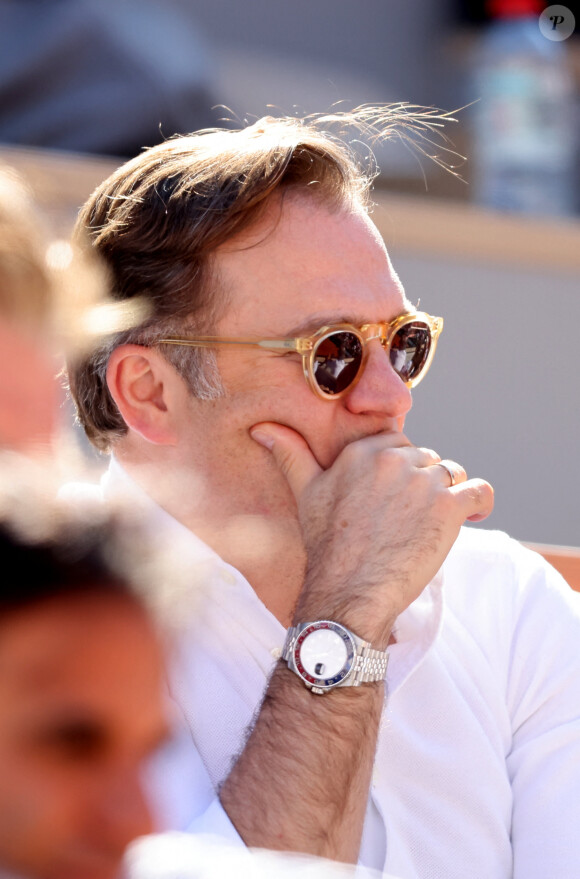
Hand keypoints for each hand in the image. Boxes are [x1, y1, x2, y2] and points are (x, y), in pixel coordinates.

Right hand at [251, 425, 493, 645]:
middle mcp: (392, 459)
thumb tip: (262, 428)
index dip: (398, 472)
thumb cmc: (326, 547)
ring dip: (447, 495)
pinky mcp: (448, 507)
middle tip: (407, 520)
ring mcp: (422, 482)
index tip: (392, 500)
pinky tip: (473, 516)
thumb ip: (290, 454)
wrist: (348, 593)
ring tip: (433, 524)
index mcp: (361, 452)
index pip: (397, 445)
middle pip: (426, 459)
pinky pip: (479, 491)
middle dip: (422, 484)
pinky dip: (480, 503)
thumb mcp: (305, 494)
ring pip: (451, 473)